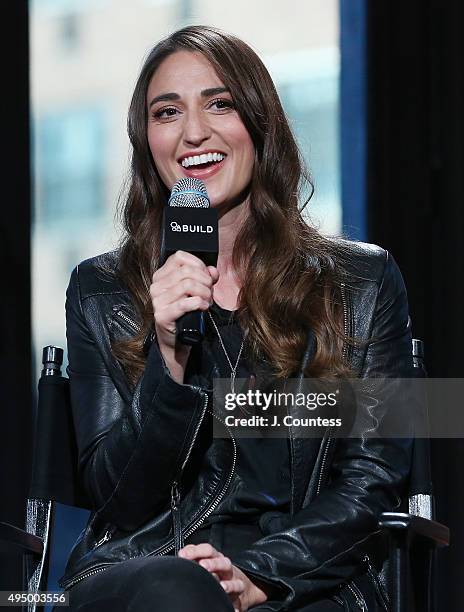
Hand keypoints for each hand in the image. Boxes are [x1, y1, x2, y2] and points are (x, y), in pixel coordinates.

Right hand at [150, 251, 218, 380]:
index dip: (198, 264)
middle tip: (210, 292)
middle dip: (205, 281)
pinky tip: (203, 307)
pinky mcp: (162, 315)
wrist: (176, 339)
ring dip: (204, 293)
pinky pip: (185, 303)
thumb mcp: (195, 291)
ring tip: (208, 301)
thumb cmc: (185, 313)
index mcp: (161, 275)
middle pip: (187, 272)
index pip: (179, 257)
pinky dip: (199, 303)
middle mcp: (156, 286)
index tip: (206, 276)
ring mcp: (157, 301)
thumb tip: (213, 271)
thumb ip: (205, 277)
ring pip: (188, 285)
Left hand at [178, 543, 267, 611]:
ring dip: (229, 584)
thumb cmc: (219, 572)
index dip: (196, 551)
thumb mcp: (209, 559)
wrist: (244, 586)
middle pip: (223, 563)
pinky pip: (240, 603)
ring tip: (222, 587)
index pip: (208, 550)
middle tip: (203, 565)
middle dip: (213, 563)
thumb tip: (182, 554)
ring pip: (235, 581)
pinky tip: (233, 609)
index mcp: (217, 559)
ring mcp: (234, 584)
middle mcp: (226, 570)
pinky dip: (237, 606)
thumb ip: (195, 555)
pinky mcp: (239, 599)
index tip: (183, 555)